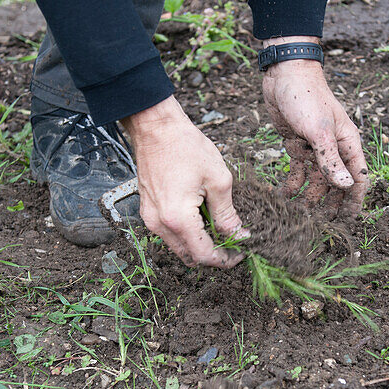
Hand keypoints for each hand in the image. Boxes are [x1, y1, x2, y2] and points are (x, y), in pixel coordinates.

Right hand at [121, 97, 246, 267]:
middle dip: (213, 256)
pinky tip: (202, 218)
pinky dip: (187, 233)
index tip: (240, 253)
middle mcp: (159, 224)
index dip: (225, 260)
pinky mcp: (148, 211)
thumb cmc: (186, 147)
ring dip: (199, 244)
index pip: (203, 255)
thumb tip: (240, 236)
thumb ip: (228, 214)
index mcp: (178, 218)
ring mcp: (150, 218)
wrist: (156, 128)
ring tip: (219, 229)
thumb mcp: (218, 181)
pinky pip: (169, 233)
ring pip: (178, 247)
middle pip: (189, 256)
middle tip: (233, 245)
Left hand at [262, 36, 368, 216]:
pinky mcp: (297, 145)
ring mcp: (315, 148)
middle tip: (318, 226)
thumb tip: (347, 188)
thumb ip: (331, 160)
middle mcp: (335, 149)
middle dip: (329, 205)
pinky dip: (292, 184)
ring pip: (316, 181)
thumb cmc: (307, 97)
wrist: (284, 73)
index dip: (355, 202)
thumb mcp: (319, 131)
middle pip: (337, 184)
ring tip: (297, 216)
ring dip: (309, 198)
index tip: (347, 222)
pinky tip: (282, 196)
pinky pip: (298, 171)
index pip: (359, 179)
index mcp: (348, 144)